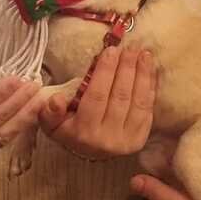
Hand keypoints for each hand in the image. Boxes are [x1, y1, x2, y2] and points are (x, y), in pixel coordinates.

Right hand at [40, 45, 155, 159]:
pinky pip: (148, 109)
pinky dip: (150, 87)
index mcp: (84, 133)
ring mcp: (126, 140)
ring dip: (143, 75)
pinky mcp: (140, 138)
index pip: (97, 96)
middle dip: (127, 69)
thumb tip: (57, 100)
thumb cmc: (68, 128)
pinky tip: (150, 70)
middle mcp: (107, 139)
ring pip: (138, 102)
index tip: (111, 50)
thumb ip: (50, 111)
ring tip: (144, 54)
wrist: (88, 152)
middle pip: (120, 97)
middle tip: (131, 48)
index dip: (106, 72)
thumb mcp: (51, 122)